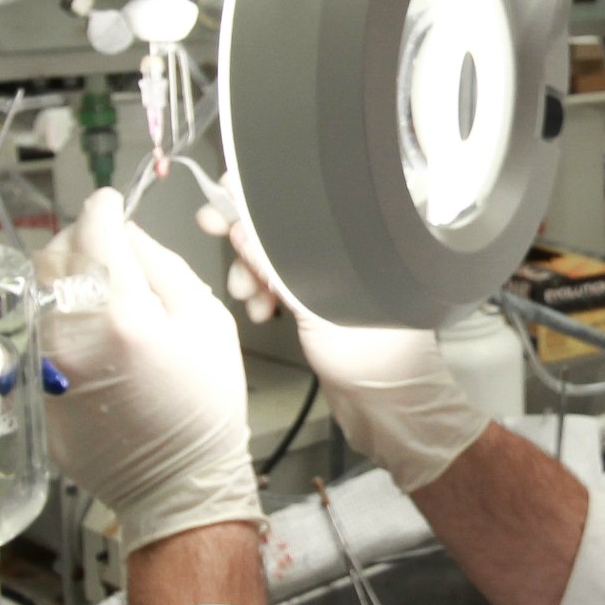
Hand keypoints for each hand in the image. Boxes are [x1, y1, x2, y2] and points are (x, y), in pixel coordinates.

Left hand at [36, 190, 261, 552]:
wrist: (178, 484)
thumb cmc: (205, 409)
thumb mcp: (208, 321)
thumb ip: (162, 265)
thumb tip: (128, 232)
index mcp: (121, 313)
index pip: (94, 229)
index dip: (104, 206)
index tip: (111, 203)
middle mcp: (70, 336)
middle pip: (51, 253)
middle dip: (77, 237)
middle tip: (104, 245)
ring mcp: (45, 366)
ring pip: (34, 292)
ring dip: (60, 277)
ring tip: (94, 288)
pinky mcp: (34, 391)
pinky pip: (32, 332)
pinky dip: (54, 318)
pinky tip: (85, 331)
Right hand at [203, 206, 493, 492]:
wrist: (387, 406)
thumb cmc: (376, 358)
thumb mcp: (318, 306)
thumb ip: (276, 265)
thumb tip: (241, 228)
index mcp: (358, 238)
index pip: (299, 200)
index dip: (255, 198)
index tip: (222, 204)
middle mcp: (347, 252)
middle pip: (282, 225)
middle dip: (246, 238)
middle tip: (217, 237)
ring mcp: (334, 277)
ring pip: (275, 256)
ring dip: (250, 271)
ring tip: (250, 295)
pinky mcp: (322, 301)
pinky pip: (281, 283)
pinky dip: (264, 291)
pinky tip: (263, 309)